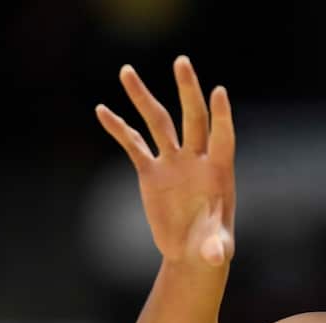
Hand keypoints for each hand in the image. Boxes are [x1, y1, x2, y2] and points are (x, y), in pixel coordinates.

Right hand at [95, 57, 235, 265]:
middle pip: (193, 117)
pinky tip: (102, 110)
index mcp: (219, 171)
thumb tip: (215, 257)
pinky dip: (118, 128)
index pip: (222, 136)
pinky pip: (133, 144)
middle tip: (182, 61)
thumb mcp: (216, 250)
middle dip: (187, 90)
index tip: (219, 91)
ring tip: (126, 71)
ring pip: (158, 122)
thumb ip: (216, 248)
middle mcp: (196, 158)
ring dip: (142, 97)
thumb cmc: (211, 248)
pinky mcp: (151, 171)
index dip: (222, 115)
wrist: (191, 253)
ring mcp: (172, 162)